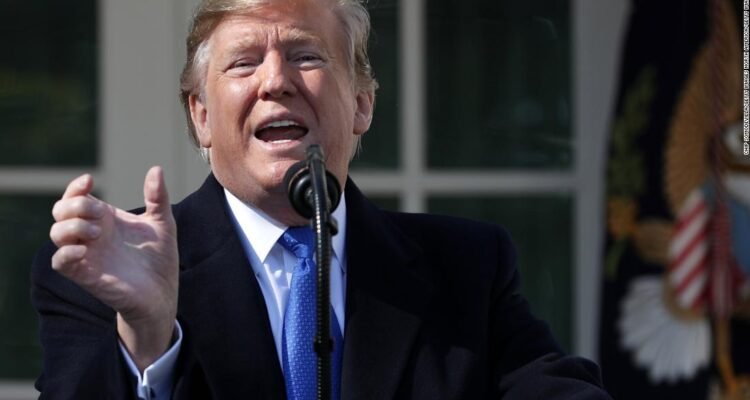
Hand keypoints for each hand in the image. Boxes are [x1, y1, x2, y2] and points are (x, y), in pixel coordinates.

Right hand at [49, 166, 177, 370]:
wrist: (162, 293)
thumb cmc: (159, 258)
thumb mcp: (163, 223)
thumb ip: (158, 197)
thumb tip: (156, 169)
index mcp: (105, 219)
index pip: (76, 197)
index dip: (75, 187)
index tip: (89, 180)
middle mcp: (91, 235)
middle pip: (61, 211)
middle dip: (75, 205)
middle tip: (99, 213)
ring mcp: (87, 255)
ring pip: (56, 234)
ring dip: (71, 226)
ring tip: (98, 232)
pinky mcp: (86, 275)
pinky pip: (59, 262)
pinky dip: (65, 253)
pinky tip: (84, 249)